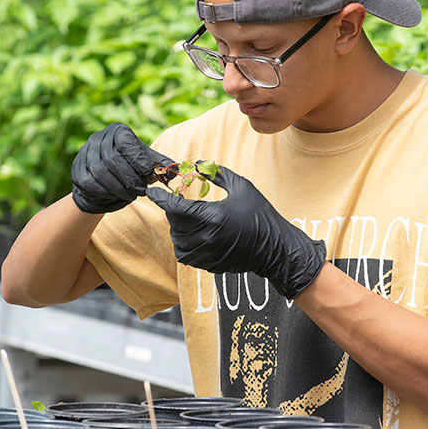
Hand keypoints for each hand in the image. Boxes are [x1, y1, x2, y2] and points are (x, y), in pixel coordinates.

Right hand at [70, 123, 172, 213]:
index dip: (138, 160)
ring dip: (118, 187)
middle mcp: (99, 137)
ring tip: (131, 196)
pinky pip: (88, 181)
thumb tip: (174, 171)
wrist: (107, 181)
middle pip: (112, 159)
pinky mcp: (76, 167)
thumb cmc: (132, 169)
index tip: (148, 176)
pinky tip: (115, 196)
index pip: (126, 143)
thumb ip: (162, 166)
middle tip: (141, 192)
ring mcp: (85, 151)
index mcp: (119, 131)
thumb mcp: (149, 164)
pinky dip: (103, 192)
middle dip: (129, 178)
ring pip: (99, 171)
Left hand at [147, 165, 325, 298]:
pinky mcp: (210, 264)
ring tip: (188, 220)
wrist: (275, 249)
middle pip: (174, 224)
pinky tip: (196, 235)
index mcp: (213, 217)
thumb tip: (197, 163)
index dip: (160, 199)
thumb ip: (217, 173)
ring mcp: (208, 254)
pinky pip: (187, 256)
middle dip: (173, 212)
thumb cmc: (260, 215)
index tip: (152, 192)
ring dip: (178, 229)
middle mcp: (207, 238)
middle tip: (180, 203)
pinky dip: (185, 244)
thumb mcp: (242, 187)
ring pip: (177, 242)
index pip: (175, 208)